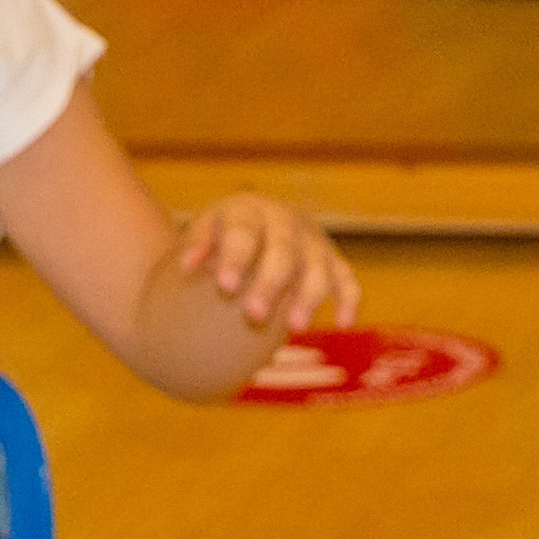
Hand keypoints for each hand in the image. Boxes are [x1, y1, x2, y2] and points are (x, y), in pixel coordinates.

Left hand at [178, 194, 360, 336]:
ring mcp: (314, 240)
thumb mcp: (204, 232)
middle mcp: (287, 221)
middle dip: (271, 282)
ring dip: (308, 296)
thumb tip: (189, 266)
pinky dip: (349, 299)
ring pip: (319, 266)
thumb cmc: (221, 239)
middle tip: (254, 314)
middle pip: (284, 250)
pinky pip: (347, 279)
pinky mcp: (333, 261)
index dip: (237, 257)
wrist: (255, 228)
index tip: (226, 287)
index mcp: (249, 210)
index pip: (244, 231)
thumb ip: (198, 245)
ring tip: (293, 327)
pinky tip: (343, 323)